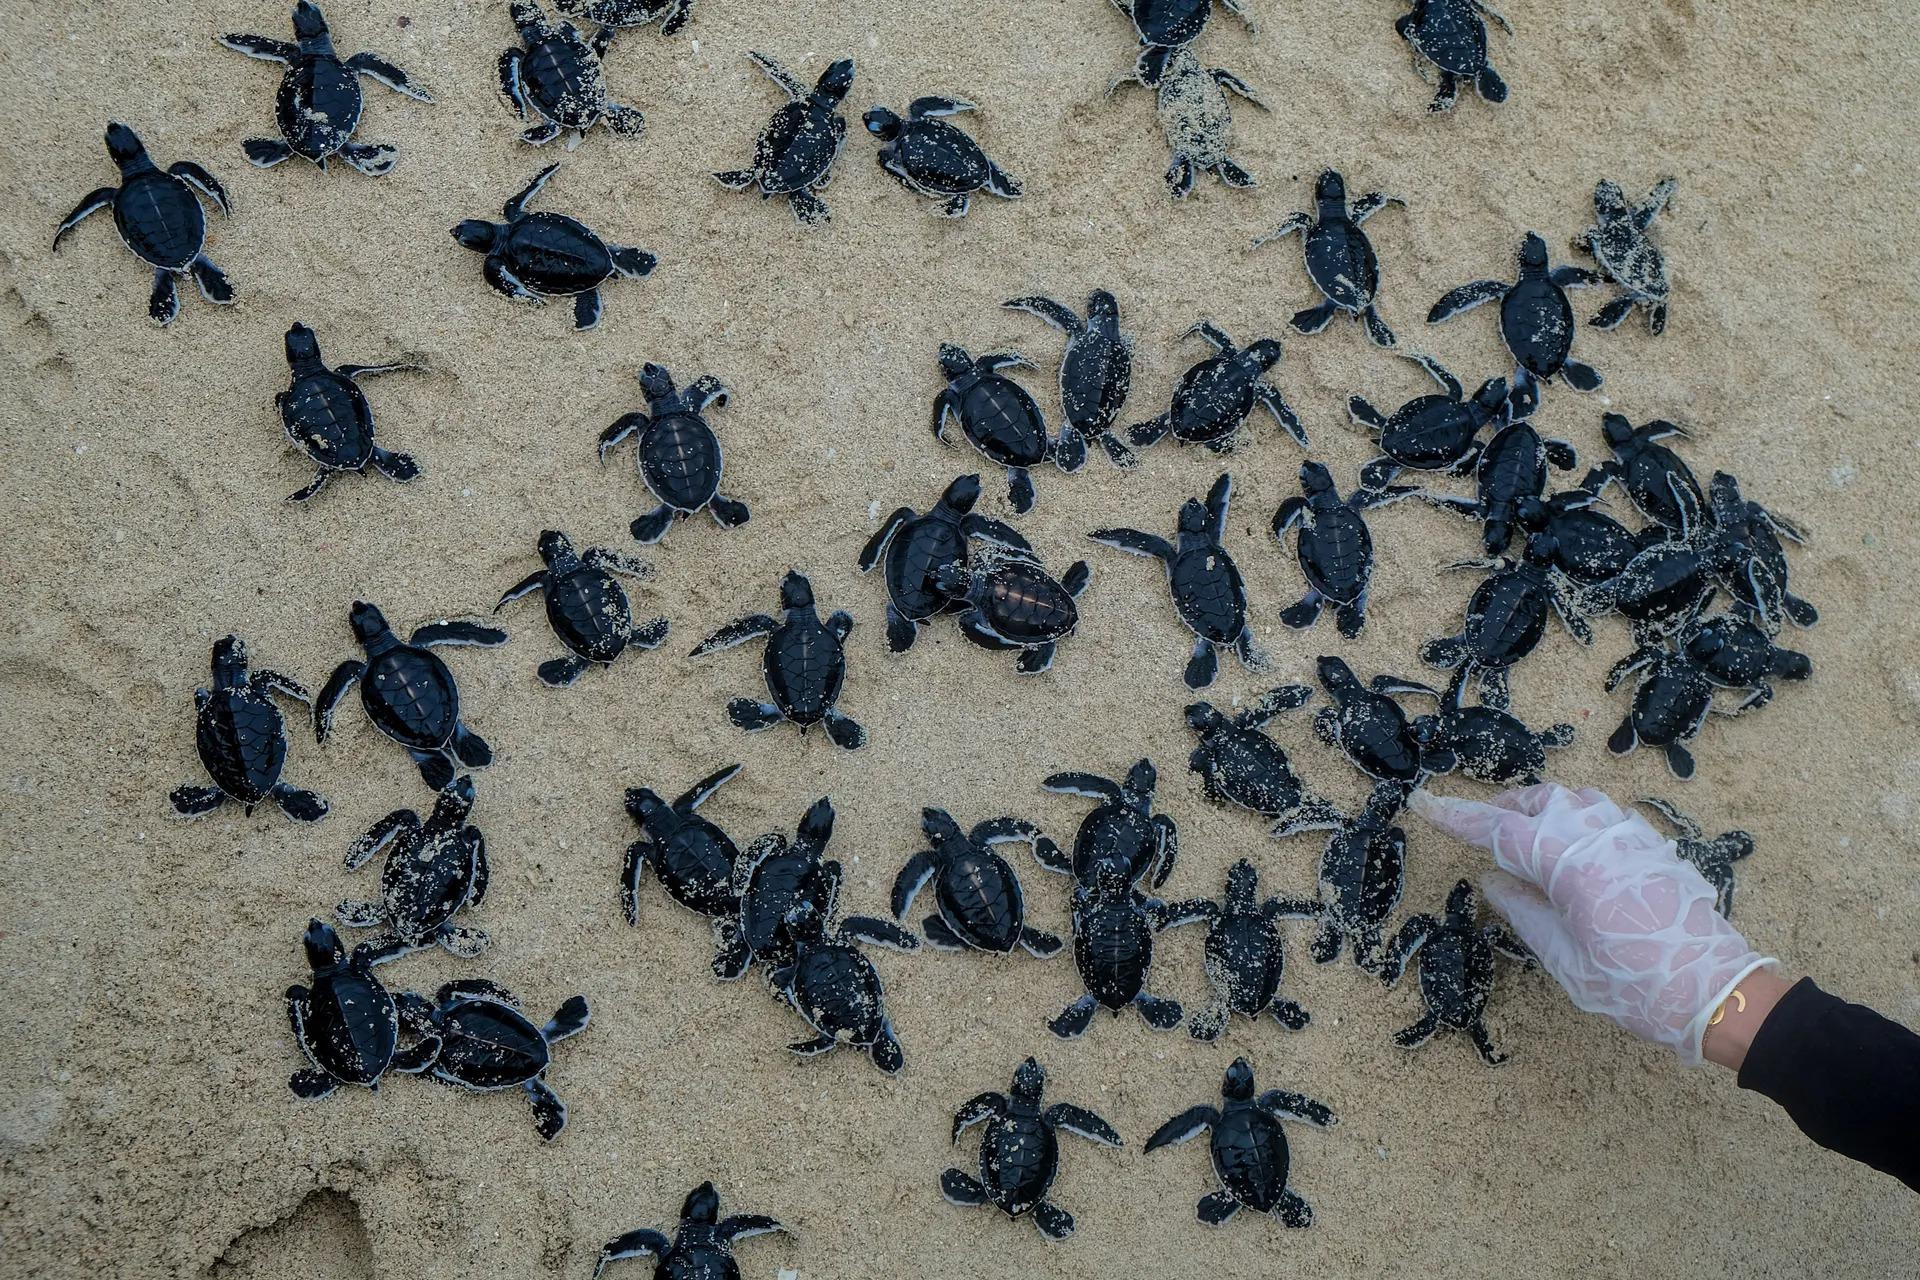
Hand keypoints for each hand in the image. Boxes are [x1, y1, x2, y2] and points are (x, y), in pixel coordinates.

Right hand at [1408, 783, 1775, 1065]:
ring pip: (1573, 800)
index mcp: (1568, 862)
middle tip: (1475, 827)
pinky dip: (1575, 818)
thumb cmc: (1636, 986)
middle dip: (1501, 809)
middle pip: (1537, 802)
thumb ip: (1524, 911)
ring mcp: (1631, 835)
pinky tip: (1572, 844)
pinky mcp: (1654, 846)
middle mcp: (1598, 835)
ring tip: (1521, 832)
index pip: (1498, 829)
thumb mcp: (1565, 958)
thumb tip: (1494, 881)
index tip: (1426, 804)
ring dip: (1540, 809)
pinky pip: (1603, 814)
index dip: (1457, 817)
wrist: (1719, 993)